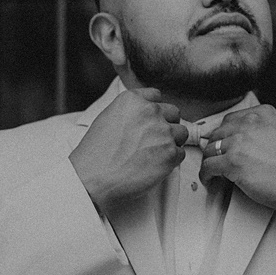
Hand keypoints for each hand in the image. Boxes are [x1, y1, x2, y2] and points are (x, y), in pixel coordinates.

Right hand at [70, 88, 186, 211]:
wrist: (94, 178)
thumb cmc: (96, 154)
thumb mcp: (107, 118)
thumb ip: (129, 112)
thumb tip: (142, 117)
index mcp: (133, 100)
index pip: (156, 96)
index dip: (155, 111)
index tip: (151, 122)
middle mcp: (150, 111)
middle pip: (173, 113)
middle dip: (167, 125)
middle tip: (154, 141)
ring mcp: (163, 131)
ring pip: (182, 132)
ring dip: (172, 142)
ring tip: (155, 154)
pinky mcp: (171, 153)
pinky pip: (181, 153)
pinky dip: (172, 161)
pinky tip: (155, 165)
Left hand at [200, 104, 275, 235]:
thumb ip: (260, 129)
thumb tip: (237, 138)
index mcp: (263, 113)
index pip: (230, 120)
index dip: (225, 136)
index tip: (224, 147)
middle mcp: (250, 123)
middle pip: (218, 134)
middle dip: (216, 149)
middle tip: (218, 162)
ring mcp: (240, 142)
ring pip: (209, 150)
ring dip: (210, 162)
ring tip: (214, 173)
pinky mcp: (233, 163)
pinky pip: (208, 167)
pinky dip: (206, 176)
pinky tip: (212, 181)